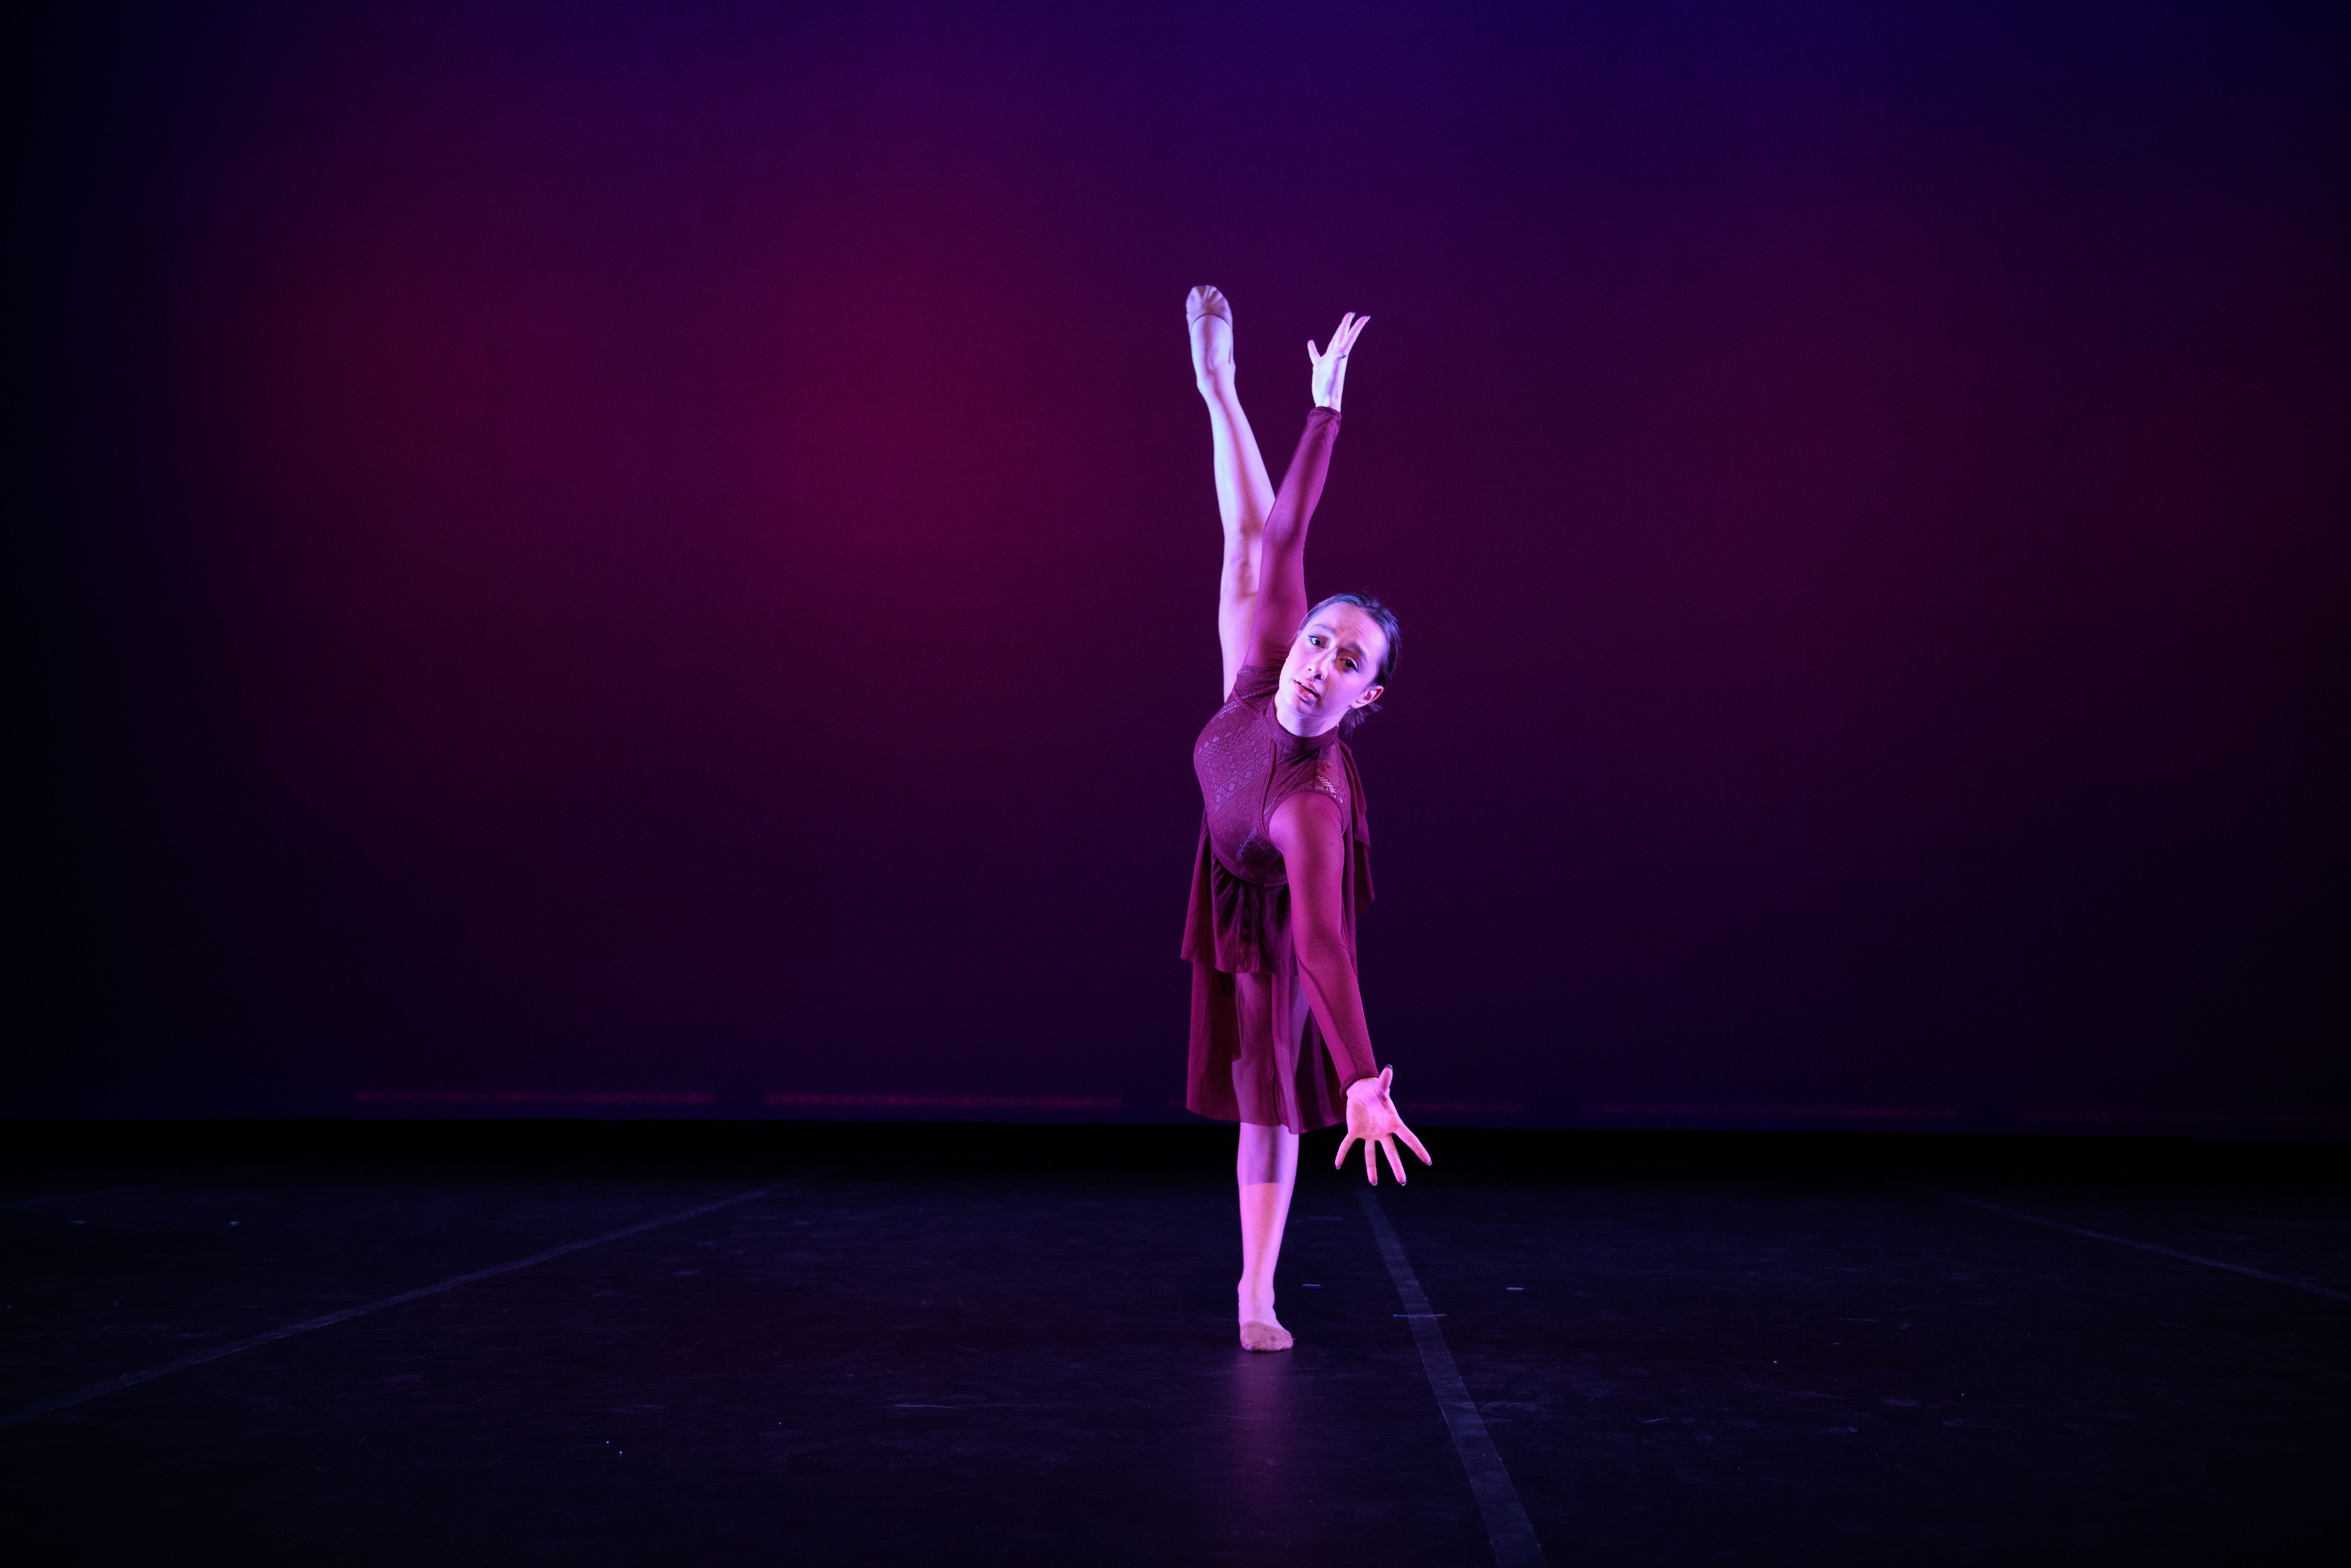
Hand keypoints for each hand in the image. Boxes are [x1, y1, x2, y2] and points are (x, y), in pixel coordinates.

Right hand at [1308, 312, 1368, 411]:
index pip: (1350, 337)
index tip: (1364, 317)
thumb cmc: (1330, 390)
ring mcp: (1328, 361)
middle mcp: (1336, 356)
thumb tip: (1342, 353)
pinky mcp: (1319, 367)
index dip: (1357, 327)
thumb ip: (1337, 363)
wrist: (1326, 402)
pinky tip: (1311, 343)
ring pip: (1332, 343)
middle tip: (1351, 314)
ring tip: (1340, 325)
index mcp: (1341, 355)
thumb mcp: (1334, 374)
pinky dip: (1313, 349)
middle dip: (1347, 325)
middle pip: (1342, 336)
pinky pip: (1316, 355)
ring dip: (1336, 333)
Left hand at [1334, 1066, 1430, 1184]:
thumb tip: (1388, 1069)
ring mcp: (1370, 1134)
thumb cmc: (1375, 1090)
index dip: (1418, 1149)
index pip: (1408, 1138)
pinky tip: (1337, 1164)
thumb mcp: (1380, 1087)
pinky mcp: (1356, 1132)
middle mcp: (1383, 1132)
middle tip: (1402, 1182)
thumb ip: (1385, 1081)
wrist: (1361, 1091)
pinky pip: (1348, 1144)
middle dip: (1397, 1167)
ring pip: (1371, 1154)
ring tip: (1373, 1182)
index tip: (1428, 1161)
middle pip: (1392, 1152)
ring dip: (1371, 1168)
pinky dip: (1342, 1153)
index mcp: (1393, 1122)